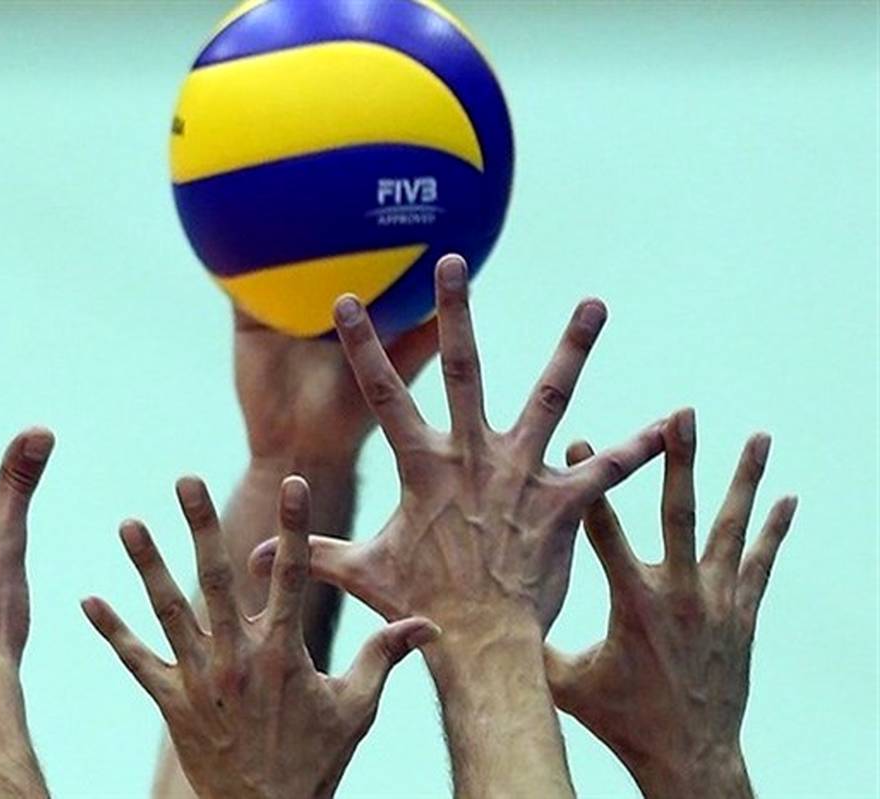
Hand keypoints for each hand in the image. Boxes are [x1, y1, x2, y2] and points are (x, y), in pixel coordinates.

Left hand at [84, 475, 438, 798]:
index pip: (294, 576)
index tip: (291, 482)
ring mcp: (199, 678)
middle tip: (186, 481)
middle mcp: (236, 658)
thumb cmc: (316, 761)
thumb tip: (427, 625)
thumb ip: (383, 658)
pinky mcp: (171, 702)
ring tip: (128, 523)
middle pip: (216, 579)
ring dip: (147, 566)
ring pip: (168, 611)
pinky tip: (87, 599)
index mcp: (283, 653)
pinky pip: (136, 661)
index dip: (294, 526)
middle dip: (200, 526)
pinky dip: (112, 631)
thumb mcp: (357, 709)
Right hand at [248, 255, 666, 636]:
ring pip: (550, 396)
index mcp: (423, 467)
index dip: (362, 346)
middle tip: (453, 263)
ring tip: (594, 303)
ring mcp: (522, 474)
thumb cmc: (419, 606)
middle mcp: (474, 456)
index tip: (349, 299)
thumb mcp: (363, 574)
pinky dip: (641, 444)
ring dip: (572, 349)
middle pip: (463, 371)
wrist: (482, 646)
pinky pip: (607, 466)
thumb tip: (255, 553)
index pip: (382, 395)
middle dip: (455, 315)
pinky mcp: (562, 501)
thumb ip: (314, 553)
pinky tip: (675, 420)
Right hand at [545, 412, 797, 798]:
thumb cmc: (624, 720)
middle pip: (679, 513)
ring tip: (757, 437)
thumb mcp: (567, 683)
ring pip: (730, 528)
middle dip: (681, 460)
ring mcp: (716, 602)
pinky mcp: (740, 615)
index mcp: (631, 603)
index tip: (582, 438)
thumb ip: (532, 643)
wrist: (691, 757)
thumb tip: (483, 616)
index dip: (590, 483)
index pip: (603, 529)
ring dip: (743, 480)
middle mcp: (678, 593)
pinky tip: (786, 498)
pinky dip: (772, 530)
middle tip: (684, 415)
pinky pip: (760, 563)